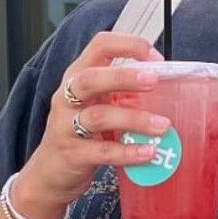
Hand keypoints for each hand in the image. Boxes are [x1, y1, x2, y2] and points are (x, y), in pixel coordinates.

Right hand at [14, 32, 165, 218]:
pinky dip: (127, 152)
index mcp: (78, 77)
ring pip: (98, 116)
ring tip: (163, 125)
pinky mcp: (72, 154)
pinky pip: (102, 151)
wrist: (50, 173)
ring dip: (134, 119)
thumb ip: (122, 92)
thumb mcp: (97, 104)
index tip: (156, 57)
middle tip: (154, 81)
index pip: (99, 46)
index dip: (128, 45)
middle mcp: (67, 98)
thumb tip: (168, 86)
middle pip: (91, 78)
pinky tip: (149, 152)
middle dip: (124, 77)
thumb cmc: (80, 133)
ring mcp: (66, 126)